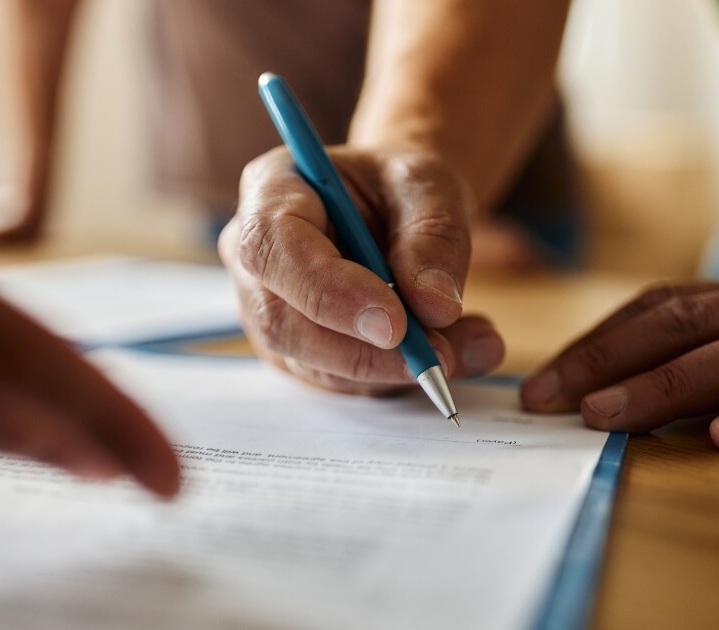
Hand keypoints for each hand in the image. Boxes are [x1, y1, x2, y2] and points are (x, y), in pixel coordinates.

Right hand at [218, 146, 504, 394]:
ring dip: (390, 368)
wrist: (399, 209)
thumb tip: (435, 308)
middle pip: (281, 320)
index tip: (394, 322)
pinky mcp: (294, 350)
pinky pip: (337, 380)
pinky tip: (447, 352)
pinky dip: (394, 377)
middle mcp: (254, 255)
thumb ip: (435, 237)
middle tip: (439, 354)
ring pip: (311, 361)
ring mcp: (266, 308)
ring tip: (465, 347)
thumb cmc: (401, 187)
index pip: (272, 248)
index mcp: (271, 190)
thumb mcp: (430, 186)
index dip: (327, 291)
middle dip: (362, 350)